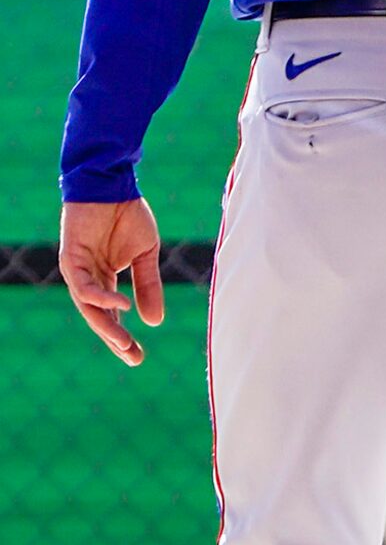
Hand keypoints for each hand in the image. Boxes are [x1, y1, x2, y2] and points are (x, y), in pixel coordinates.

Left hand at [61, 198, 163, 365]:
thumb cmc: (127, 216)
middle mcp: (87, 278)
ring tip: (125, 343)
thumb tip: (155, 322)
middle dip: (115, 339)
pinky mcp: (71, 259)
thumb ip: (149, 286)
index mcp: (105, 278)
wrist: (113, 185)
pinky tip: (120, 305)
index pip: (111, 315)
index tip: (138, 357)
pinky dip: (102, 297)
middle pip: (98, 317)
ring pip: (89, 307)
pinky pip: (84, 286)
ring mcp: (77, 270)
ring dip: (106, 326)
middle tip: (132, 358)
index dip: (123, 335)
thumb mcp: (146, 256)